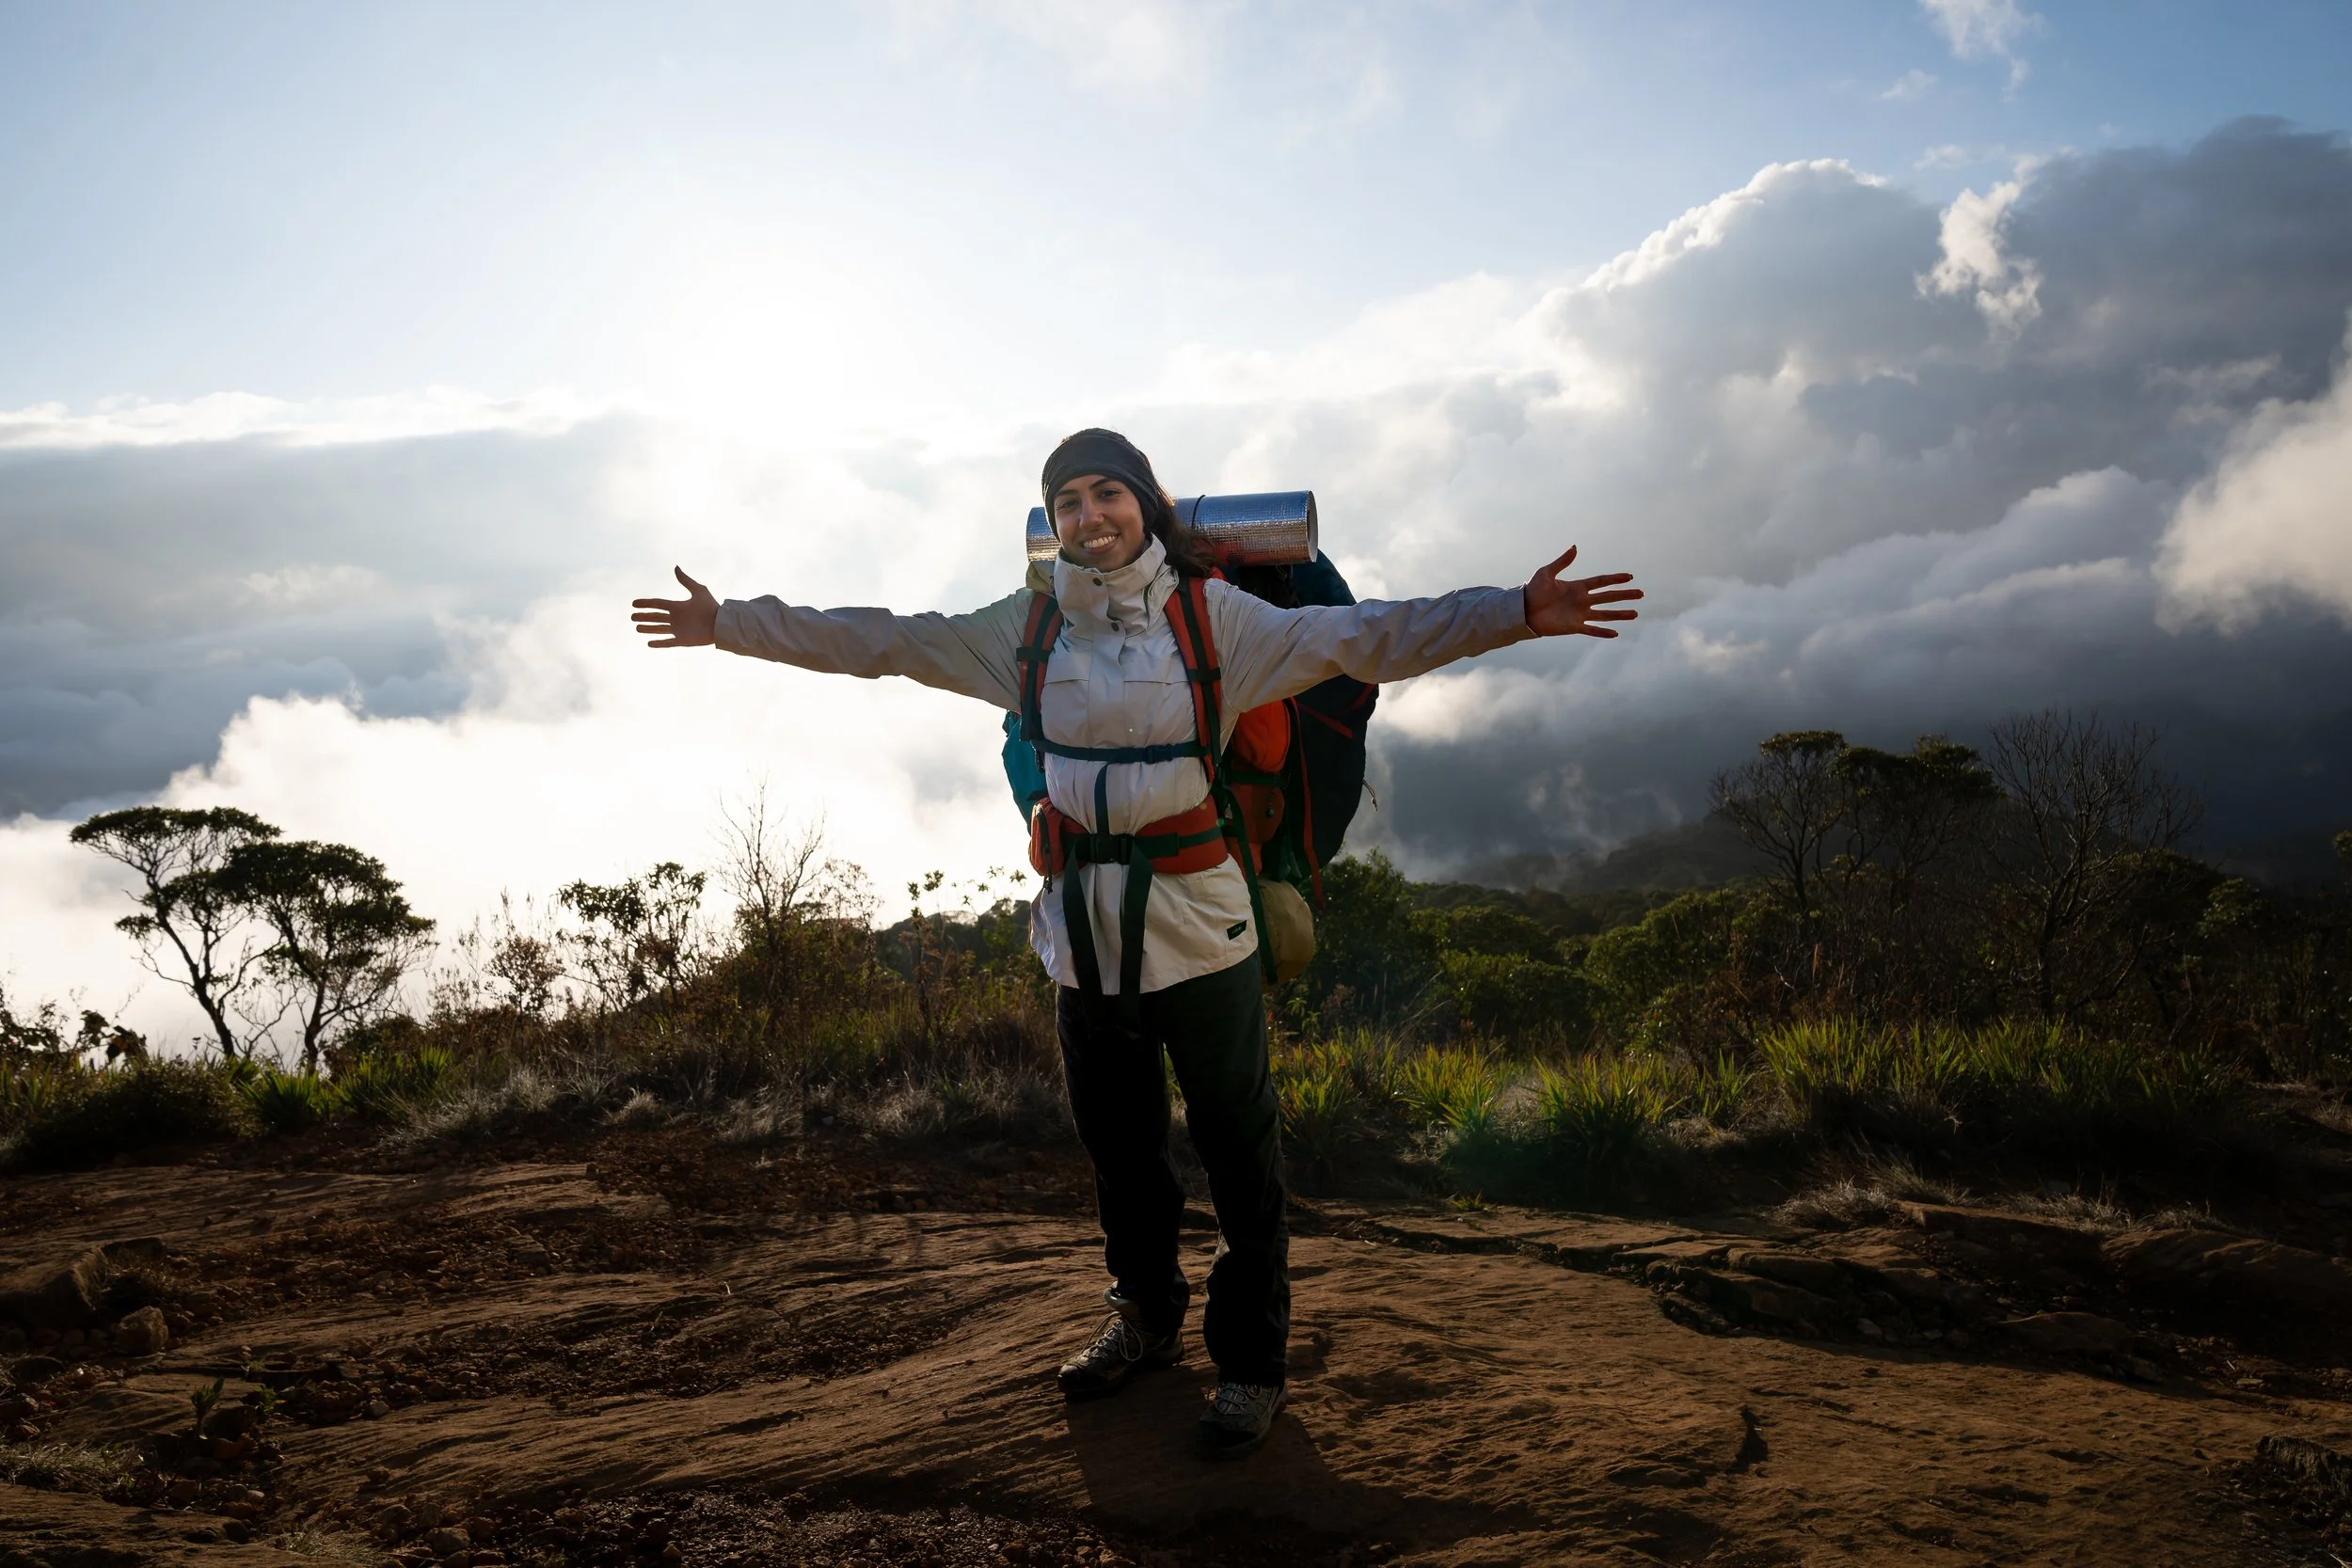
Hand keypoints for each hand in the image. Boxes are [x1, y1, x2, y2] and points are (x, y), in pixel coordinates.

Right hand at [632, 567, 718, 647]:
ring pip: (659, 630)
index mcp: (678, 607)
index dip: (646, 604)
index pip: (657, 604)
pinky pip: (668, 643)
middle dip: (644, 617)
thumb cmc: (711, 607)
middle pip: (656, 618)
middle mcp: (676, 619)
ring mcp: (679, 630)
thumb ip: (686, 580)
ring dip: (648, 629)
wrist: (721, 624)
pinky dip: (659, 644)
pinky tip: (649, 643)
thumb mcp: (698, 590)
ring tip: (637, 628)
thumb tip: (676, 567)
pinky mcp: (683, 641)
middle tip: (632, 617)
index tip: (634, 603)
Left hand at [1522, 546, 1641, 638]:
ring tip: (1636, 614)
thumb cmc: (1532, 590)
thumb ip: (1562, 562)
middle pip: (1608, 597)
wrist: (1522, 611)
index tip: (1630, 576)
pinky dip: (1603, 632)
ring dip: (1620, 614)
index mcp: (1577, 587)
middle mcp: (1581, 600)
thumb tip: (1575, 547)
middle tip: (1641, 594)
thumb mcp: (1546, 573)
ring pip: (1605, 614)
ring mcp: (1579, 614)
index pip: (1601, 582)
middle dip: (1625, 596)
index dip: (1615, 579)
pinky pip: (1592, 630)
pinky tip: (1616, 633)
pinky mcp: (1573, 627)